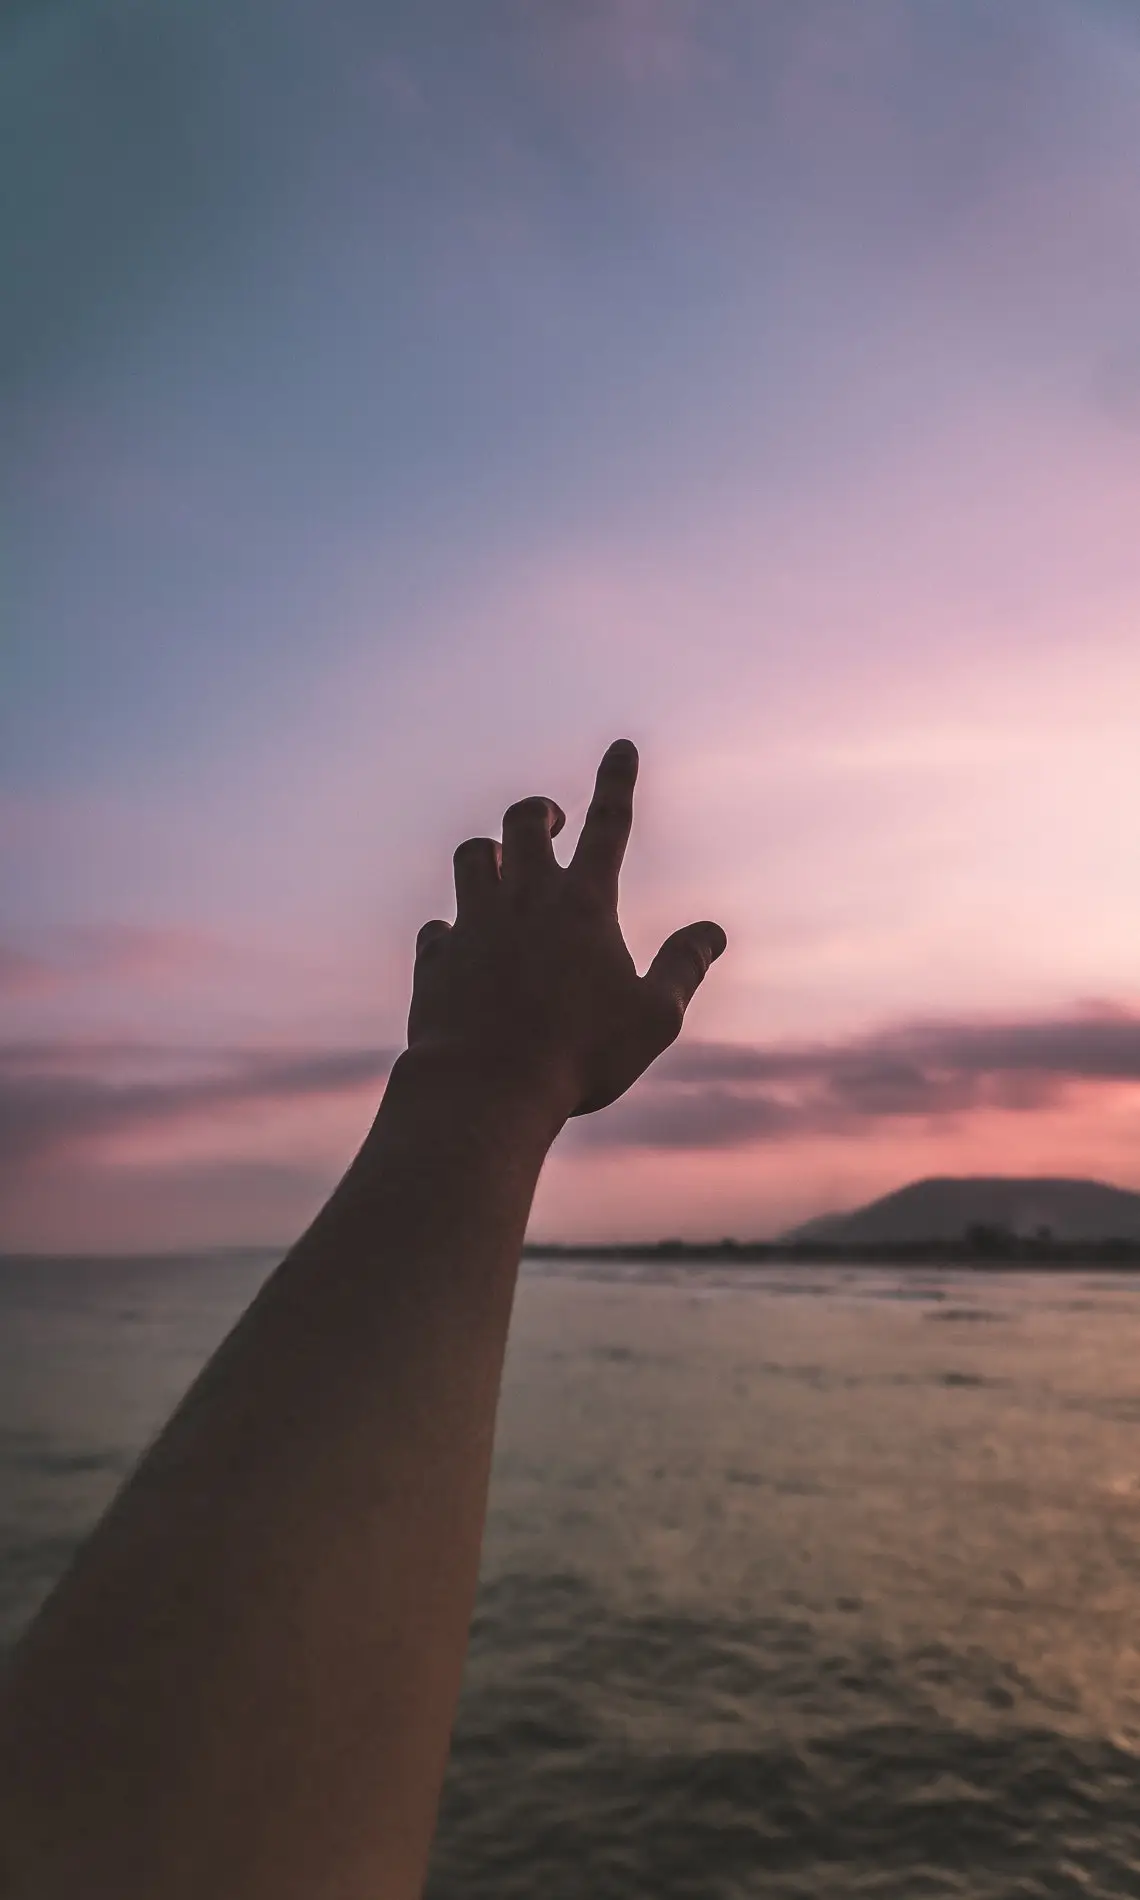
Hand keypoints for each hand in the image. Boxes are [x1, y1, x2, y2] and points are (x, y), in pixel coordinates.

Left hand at [406, 740, 725, 1120]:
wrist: (485, 1086)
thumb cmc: (580, 1056)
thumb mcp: (654, 1017)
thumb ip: (684, 967)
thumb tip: (712, 931)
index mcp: (584, 905)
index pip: (607, 825)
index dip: (616, 781)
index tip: (620, 746)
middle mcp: (524, 900)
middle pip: (524, 823)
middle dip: (540, 811)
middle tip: (550, 820)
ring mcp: (474, 925)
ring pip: (472, 857)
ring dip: (489, 854)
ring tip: (501, 868)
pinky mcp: (436, 960)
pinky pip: (438, 927)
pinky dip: (452, 930)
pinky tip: (461, 948)